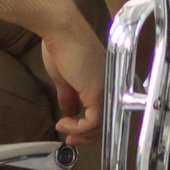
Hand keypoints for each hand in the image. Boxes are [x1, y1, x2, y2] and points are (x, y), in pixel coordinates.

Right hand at [36, 7, 103, 146]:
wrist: (60, 29)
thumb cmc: (60, 47)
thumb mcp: (64, 78)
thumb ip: (69, 96)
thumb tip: (68, 111)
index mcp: (104, 81)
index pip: (103, 111)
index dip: (89, 127)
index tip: (71, 132)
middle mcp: (110, 85)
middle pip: (105, 122)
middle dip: (86, 135)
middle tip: (70, 140)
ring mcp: (106, 88)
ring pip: (101, 124)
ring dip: (80, 133)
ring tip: (64, 129)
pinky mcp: (98, 91)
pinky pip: (93, 121)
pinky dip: (78, 127)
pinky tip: (64, 123)